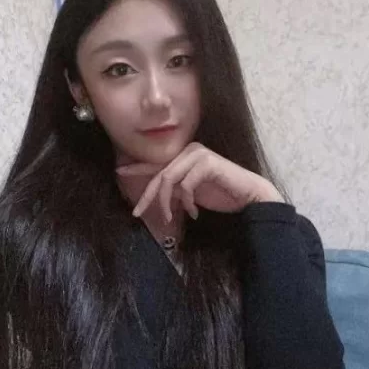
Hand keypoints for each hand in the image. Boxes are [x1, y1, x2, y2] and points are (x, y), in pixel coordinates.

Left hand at [115, 142, 282, 223]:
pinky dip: (187, 202)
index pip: (156, 163)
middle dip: (147, 196)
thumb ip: (175, 189)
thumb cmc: (222, 194)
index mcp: (185, 155)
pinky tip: (195, 212)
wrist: (248, 197)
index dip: (137, 168)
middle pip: (159, 175)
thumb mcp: (191, 192)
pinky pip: (186, 185)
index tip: (119, 172)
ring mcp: (198, 155)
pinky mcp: (207, 163)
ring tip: (171, 217)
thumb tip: (157, 195)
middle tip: (137, 213)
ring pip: (169, 179)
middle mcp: (189, 150)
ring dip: (167, 202)